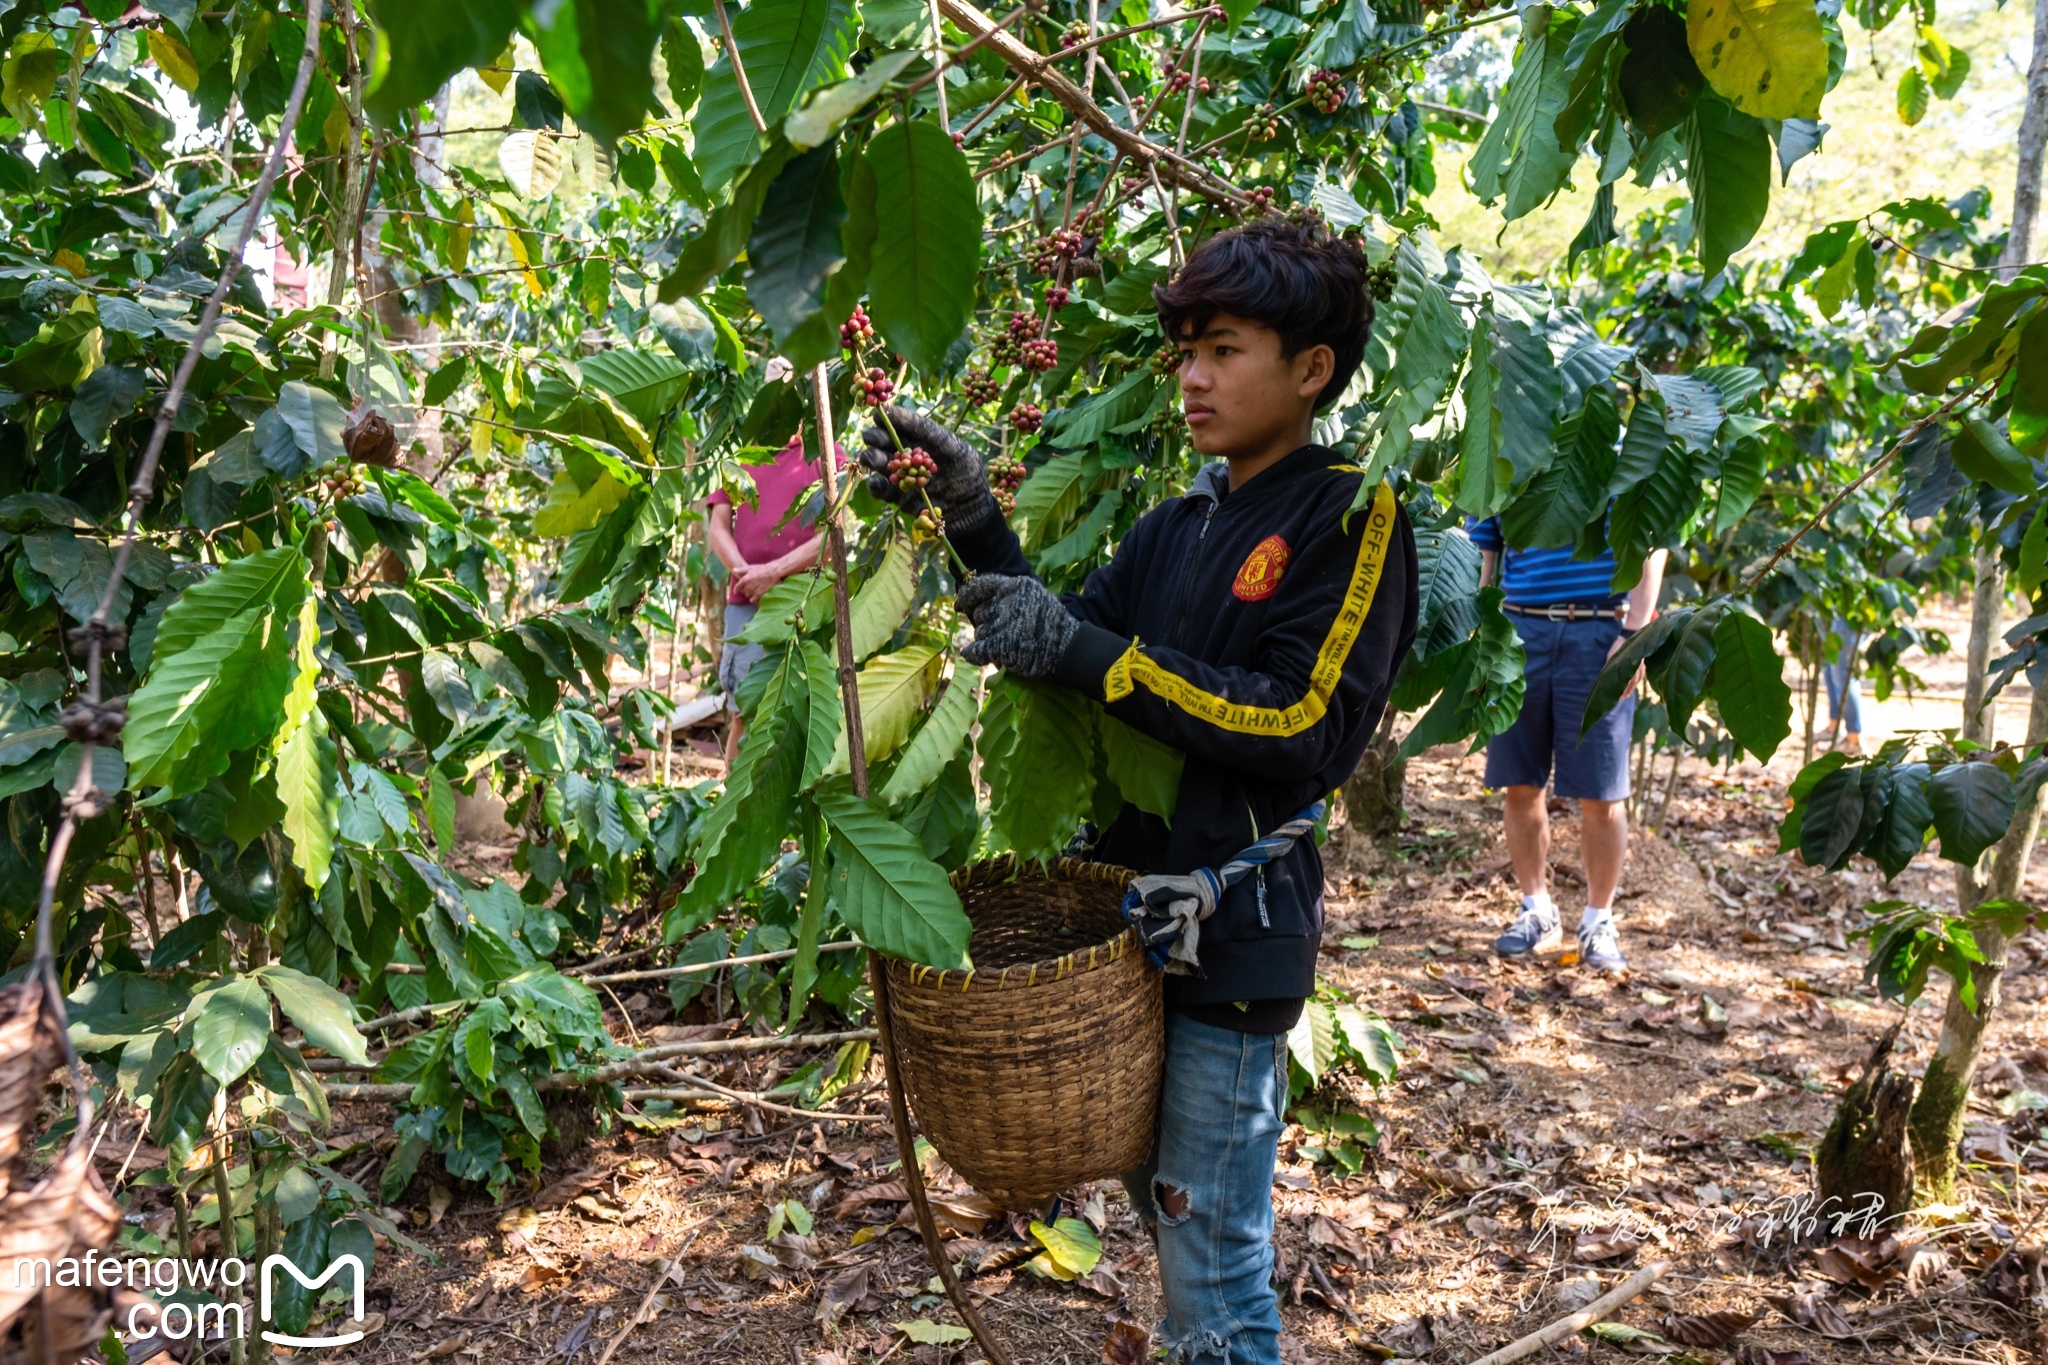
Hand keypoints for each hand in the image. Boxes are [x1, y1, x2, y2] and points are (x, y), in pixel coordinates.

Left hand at [731, 562, 782, 601]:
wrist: (772, 572)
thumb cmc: (761, 569)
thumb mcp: (750, 568)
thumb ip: (741, 570)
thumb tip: (734, 570)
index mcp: (744, 580)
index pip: (737, 588)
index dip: (736, 590)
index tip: (737, 591)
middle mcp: (748, 586)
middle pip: (743, 592)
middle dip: (745, 590)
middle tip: (749, 587)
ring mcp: (753, 591)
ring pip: (748, 596)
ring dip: (749, 594)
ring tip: (754, 590)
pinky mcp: (759, 595)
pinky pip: (753, 600)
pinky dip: (753, 599)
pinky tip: (756, 595)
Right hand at [859, 406, 996, 532]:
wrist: (972, 512)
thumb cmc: (969, 476)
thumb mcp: (956, 449)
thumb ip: (932, 433)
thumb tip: (904, 416)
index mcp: (924, 439)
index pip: (904, 425)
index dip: (891, 419)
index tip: (880, 416)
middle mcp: (909, 455)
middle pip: (885, 441)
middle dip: (876, 437)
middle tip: (872, 437)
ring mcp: (902, 475)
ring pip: (878, 462)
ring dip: (872, 458)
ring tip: (874, 458)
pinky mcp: (898, 496)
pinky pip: (880, 489)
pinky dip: (876, 485)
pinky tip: (879, 482)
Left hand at [957, 574, 1078, 677]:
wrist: (1070, 648)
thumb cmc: (1052, 624)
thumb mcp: (1035, 597)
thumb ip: (1010, 596)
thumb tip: (979, 602)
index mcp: (1016, 586)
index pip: (981, 585)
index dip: (966, 596)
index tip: (959, 604)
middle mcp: (1008, 602)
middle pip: (979, 613)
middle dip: (985, 624)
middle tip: (1003, 633)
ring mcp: (1005, 624)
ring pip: (979, 633)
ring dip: (986, 640)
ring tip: (1007, 644)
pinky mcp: (1004, 646)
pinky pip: (976, 650)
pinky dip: (972, 654)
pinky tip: (971, 655)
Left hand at [1607, 632, 1646, 698]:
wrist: (1630, 636)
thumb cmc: (1618, 646)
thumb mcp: (1612, 655)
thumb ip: (1611, 666)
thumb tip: (1606, 679)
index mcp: (1628, 664)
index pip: (1627, 680)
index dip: (1623, 690)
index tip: (1618, 696)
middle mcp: (1637, 665)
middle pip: (1633, 682)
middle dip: (1627, 691)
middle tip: (1622, 698)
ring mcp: (1642, 665)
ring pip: (1638, 679)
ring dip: (1632, 688)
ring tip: (1626, 695)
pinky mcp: (1644, 664)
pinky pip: (1642, 675)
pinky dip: (1637, 682)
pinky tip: (1632, 687)